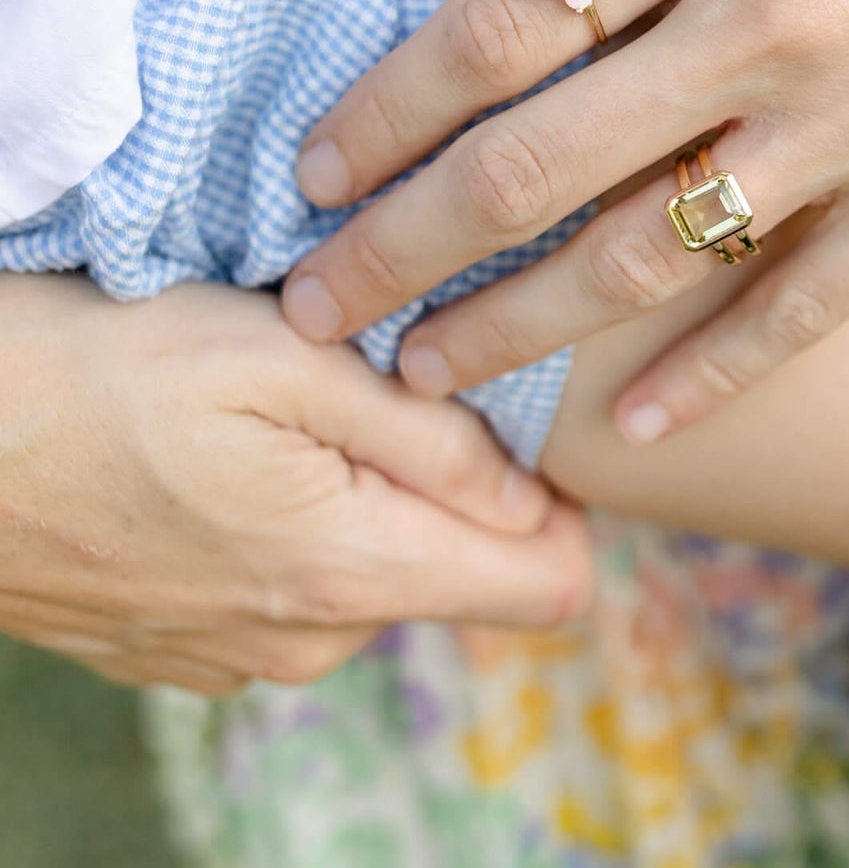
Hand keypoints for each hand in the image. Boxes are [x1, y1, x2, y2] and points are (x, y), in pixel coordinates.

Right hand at [0, 272, 590, 694]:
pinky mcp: (191, 650)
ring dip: (369, 498)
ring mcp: (245, 657)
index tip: (528, 430)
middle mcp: (313, 639)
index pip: (546, 587)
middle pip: (463, 569)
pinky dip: (301, 526)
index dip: (563, 505)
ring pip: (380, 573)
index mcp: (355, 570)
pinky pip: (300, 591)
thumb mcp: (285, 365)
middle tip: (386, 391)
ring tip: (297, 417)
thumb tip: (535, 499)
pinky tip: (240, 463)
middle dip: (457, 485)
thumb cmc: (110, 371)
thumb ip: (428, 439)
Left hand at [278, 0, 848, 440]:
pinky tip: (625, 428)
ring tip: (428, 371)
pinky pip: (799, 306)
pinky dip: (702, 378)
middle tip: (312, 304)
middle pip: (532, 158)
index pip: (494, 26)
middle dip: (397, 245)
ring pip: (643, 253)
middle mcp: (772, 8)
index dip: (379, 109)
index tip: (312, 167)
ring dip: (513, 326)